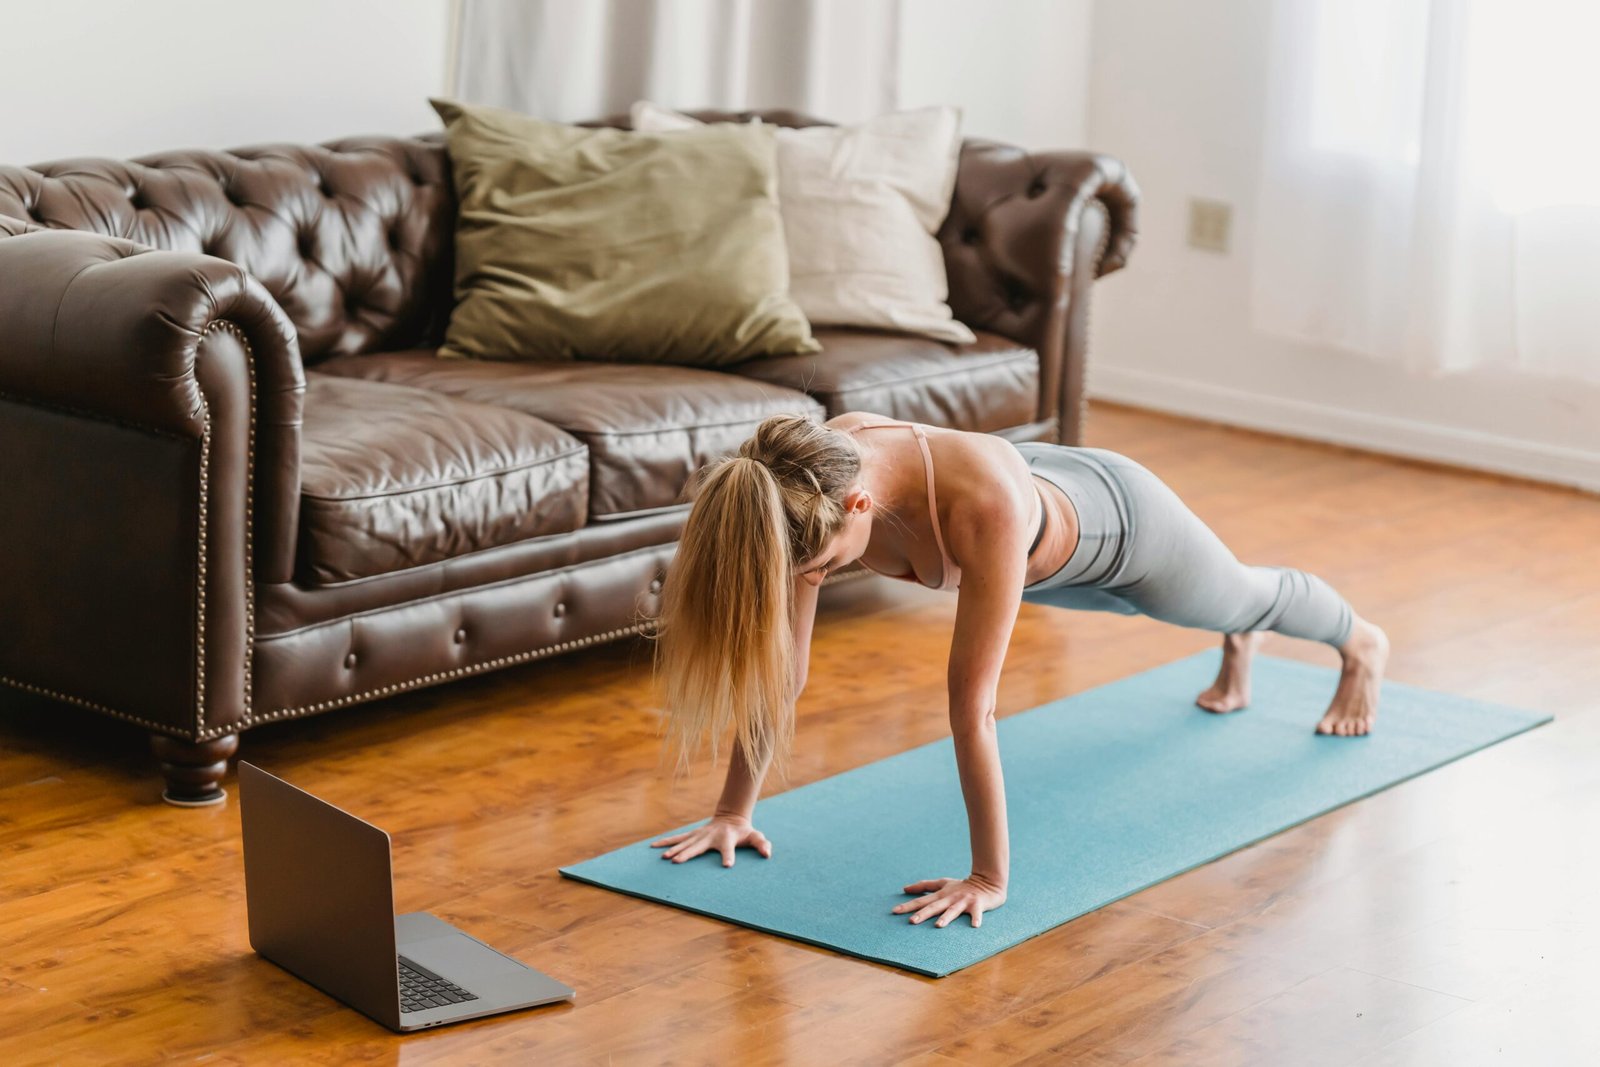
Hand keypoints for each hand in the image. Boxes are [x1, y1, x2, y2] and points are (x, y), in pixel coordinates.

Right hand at [650, 813, 772, 867]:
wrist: (730, 818)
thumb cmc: (743, 831)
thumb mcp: (755, 836)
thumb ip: (762, 844)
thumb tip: (767, 853)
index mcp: (727, 838)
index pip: (728, 848)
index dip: (728, 856)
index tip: (727, 865)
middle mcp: (710, 836)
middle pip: (698, 846)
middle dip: (687, 853)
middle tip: (677, 861)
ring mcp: (700, 834)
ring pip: (684, 842)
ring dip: (673, 849)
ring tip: (663, 858)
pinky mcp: (693, 835)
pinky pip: (678, 839)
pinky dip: (666, 841)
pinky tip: (653, 846)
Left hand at [891, 873, 1006, 927]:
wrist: (987, 882)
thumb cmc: (962, 885)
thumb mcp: (943, 883)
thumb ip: (924, 885)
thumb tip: (904, 888)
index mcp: (941, 894)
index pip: (922, 900)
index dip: (908, 905)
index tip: (895, 911)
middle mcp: (950, 898)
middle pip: (934, 906)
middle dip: (923, 913)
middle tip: (911, 921)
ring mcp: (964, 901)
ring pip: (953, 910)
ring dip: (946, 917)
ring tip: (938, 925)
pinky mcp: (977, 904)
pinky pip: (977, 913)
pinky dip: (976, 918)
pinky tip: (975, 926)